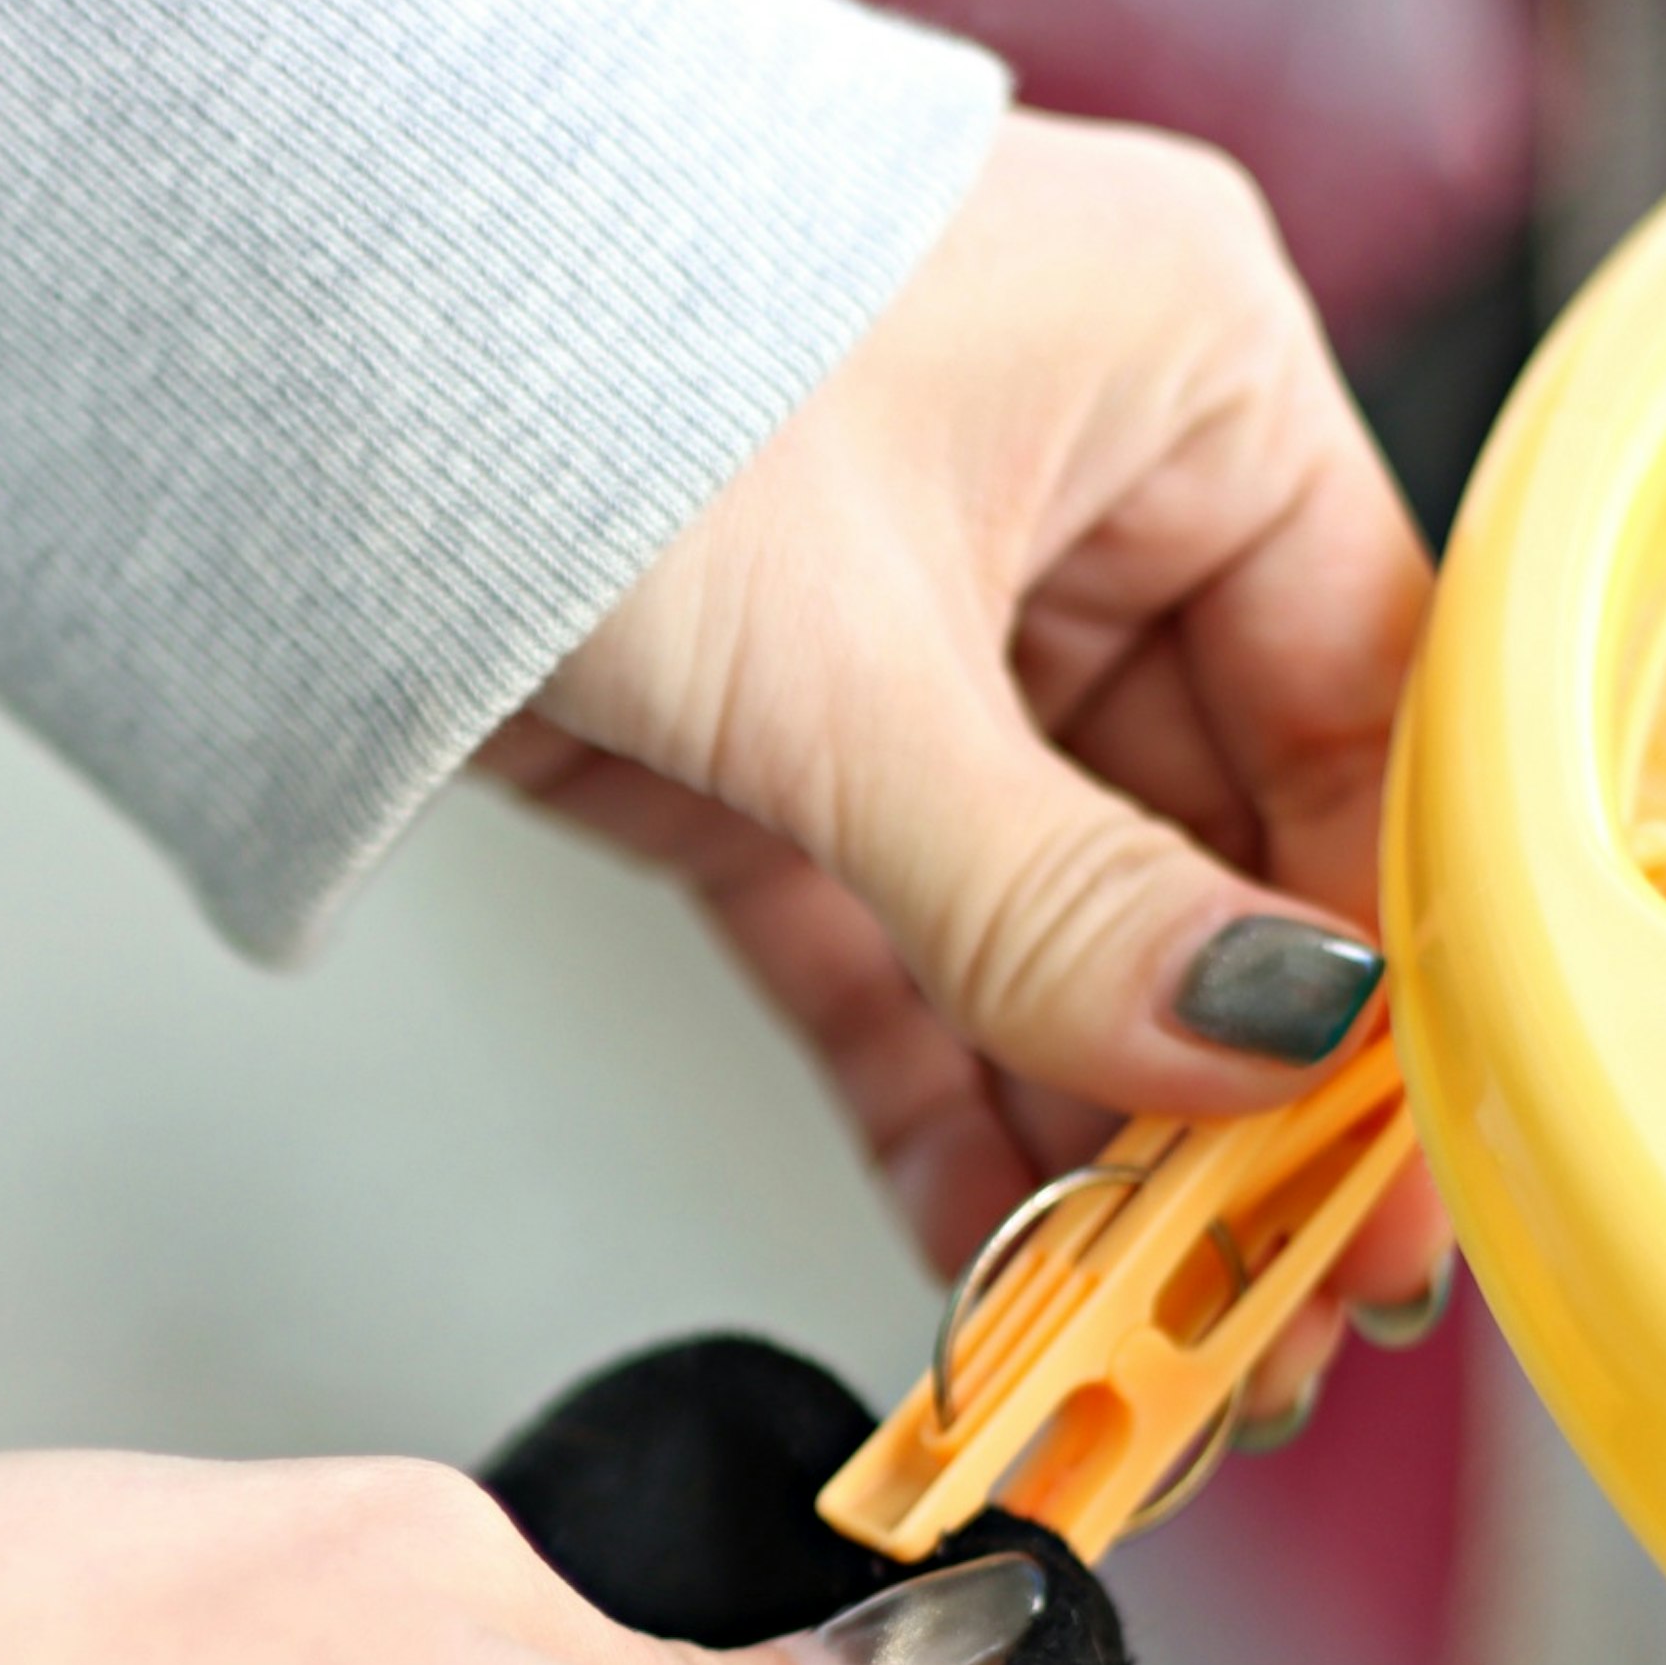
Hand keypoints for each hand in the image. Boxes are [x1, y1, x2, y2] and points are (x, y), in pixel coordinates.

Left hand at [485, 112, 1452, 1424]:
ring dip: (1079, 1121)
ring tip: (1132, 1316)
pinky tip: (982, 1234)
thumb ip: (1049, 893)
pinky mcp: (761, 734)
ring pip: (1041, 913)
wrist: (279, 348)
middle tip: (1265, 1294)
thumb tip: (1245, 1056)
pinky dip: (926, 1081)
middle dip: (1225, 1087)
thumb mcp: (852, 661)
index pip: (1361, 704)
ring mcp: (912, 618)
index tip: (1386, 1154)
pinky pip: (882, 936)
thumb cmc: (568, 360)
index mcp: (1178, 375)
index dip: (1387, 955)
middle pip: (1209, 836)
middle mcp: (1069, 486)